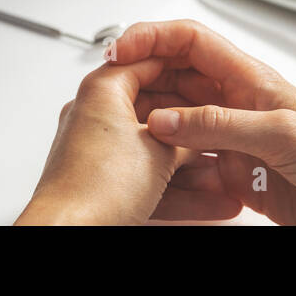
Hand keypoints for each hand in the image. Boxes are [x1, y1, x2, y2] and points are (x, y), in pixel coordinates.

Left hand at [16, 56, 242, 224]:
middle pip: (156, 110)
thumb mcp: (160, 152)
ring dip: (192, 167)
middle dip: (195, 128)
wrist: (70, 233)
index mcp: (103, 91)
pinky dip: (177, 189)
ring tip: (225, 176)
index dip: (186, 70)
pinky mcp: (102, 182)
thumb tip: (203, 132)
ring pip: (154, 151)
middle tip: (223, 127)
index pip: (149, 62)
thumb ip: (187, 136)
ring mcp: (98, 151)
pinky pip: (147, 178)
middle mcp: (96, 115)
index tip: (212, 77)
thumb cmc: (97, 187)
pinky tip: (211, 201)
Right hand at [111, 20, 295, 224]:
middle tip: (110, 101)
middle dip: (142, 86)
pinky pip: (195, 169)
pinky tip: (160, 180)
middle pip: (176, 82)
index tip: (117, 50)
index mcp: (250, 78)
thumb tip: (164, 121)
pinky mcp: (241, 177)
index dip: (151, 37)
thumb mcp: (280, 133)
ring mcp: (238, 140)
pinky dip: (175, 174)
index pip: (190, 41)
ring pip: (180, 128)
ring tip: (126, 142)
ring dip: (154, 134)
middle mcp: (240, 103)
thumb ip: (219, 125)